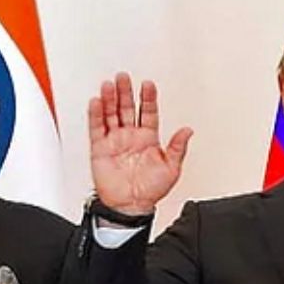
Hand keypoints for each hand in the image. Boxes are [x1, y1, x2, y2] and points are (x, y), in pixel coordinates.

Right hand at [88, 72, 192, 215]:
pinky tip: (97, 102)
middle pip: (127, 108)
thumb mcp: (172, 168)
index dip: (148, 98)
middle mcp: (131, 137)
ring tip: (110, 84)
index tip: (148, 84)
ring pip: (111, 114)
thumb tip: (188, 131)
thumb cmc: (150, 190)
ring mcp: (115, 141)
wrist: (131, 206)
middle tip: (124, 77)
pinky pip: (97, 128)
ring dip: (110, 99)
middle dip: (126, 92)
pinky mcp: (100, 148)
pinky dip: (96, 115)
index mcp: (148, 139)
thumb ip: (178, 148)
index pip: (148, 112)